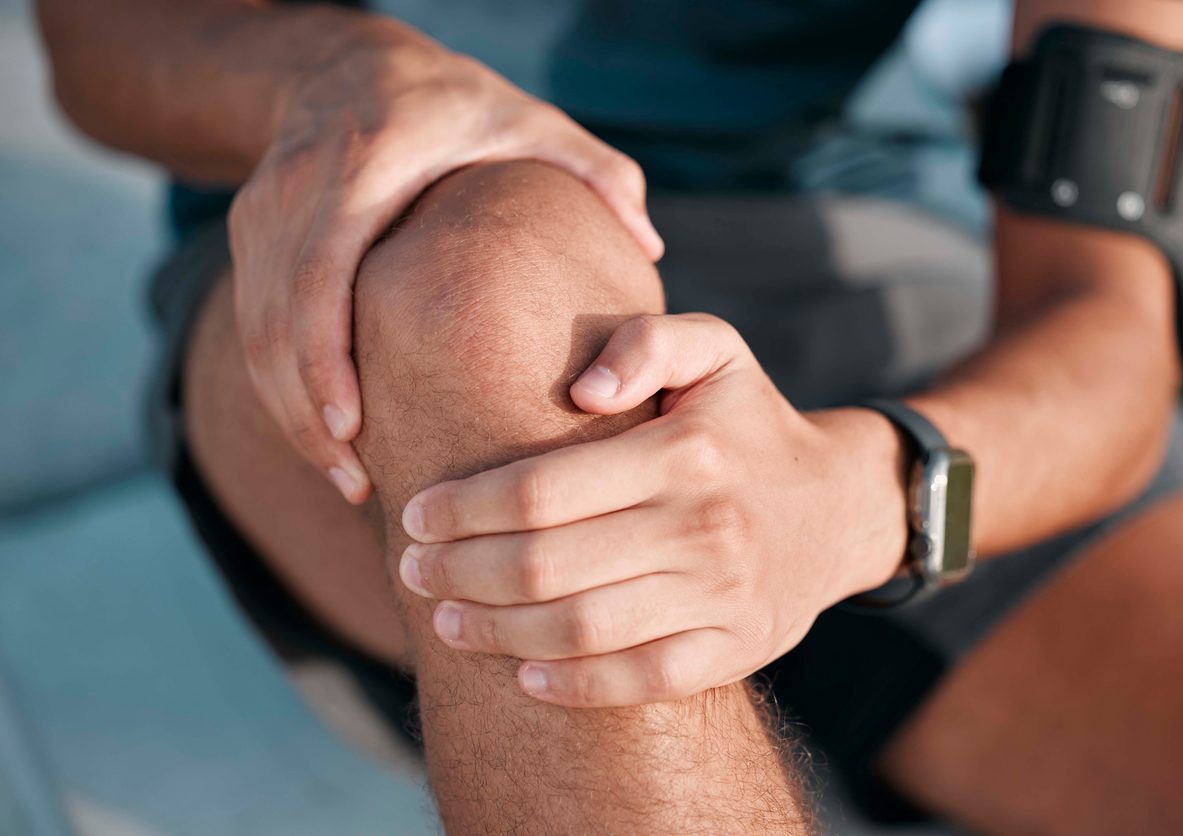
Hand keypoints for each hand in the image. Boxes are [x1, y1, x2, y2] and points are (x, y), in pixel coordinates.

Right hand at [228, 17, 662, 502]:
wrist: (344, 64)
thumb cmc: (451, 103)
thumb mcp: (525, 118)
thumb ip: (593, 170)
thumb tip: (651, 245)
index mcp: (364, 165)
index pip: (322, 271)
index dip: (326, 356)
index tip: (353, 428)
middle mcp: (296, 190)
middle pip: (277, 320)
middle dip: (306, 412)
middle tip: (357, 484)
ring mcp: (261, 214)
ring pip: (255, 333)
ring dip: (290, 414)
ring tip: (346, 479)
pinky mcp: (250, 234)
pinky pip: (252, 326)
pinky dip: (282, 388)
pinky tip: (326, 438)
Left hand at [397, 314, 906, 706]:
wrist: (838, 507)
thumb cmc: (748, 424)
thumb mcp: (716, 351)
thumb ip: (646, 341)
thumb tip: (581, 390)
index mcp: (684, 451)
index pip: (541, 491)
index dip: (463, 510)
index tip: (416, 516)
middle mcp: (704, 526)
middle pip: (544, 566)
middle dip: (459, 573)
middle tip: (413, 572)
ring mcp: (722, 596)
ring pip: (581, 630)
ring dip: (496, 633)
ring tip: (445, 622)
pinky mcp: (736, 649)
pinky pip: (641, 681)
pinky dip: (573, 687)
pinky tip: (522, 677)